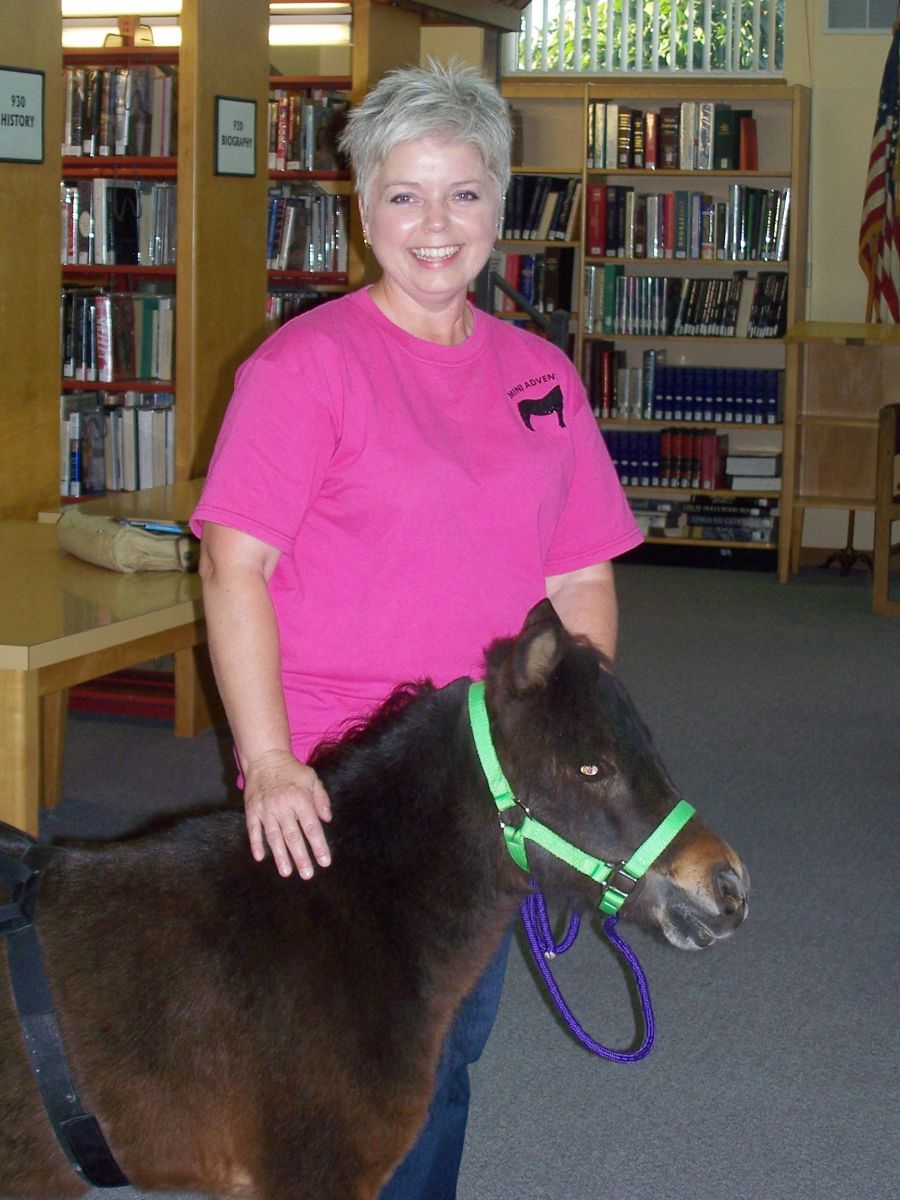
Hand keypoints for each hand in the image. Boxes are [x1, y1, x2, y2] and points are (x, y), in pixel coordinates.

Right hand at [243, 749, 331, 878]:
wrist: (265, 757)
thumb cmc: (292, 770)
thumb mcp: (312, 778)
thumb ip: (321, 799)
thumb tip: (327, 819)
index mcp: (300, 798)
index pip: (311, 827)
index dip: (318, 846)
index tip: (324, 862)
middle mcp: (283, 805)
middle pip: (293, 836)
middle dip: (301, 857)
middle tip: (307, 874)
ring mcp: (266, 808)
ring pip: (273, 836)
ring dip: (280, 855)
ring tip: (286, 872)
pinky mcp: (252, 809)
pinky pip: (254, 829)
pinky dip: (256, 843)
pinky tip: (260, 857)